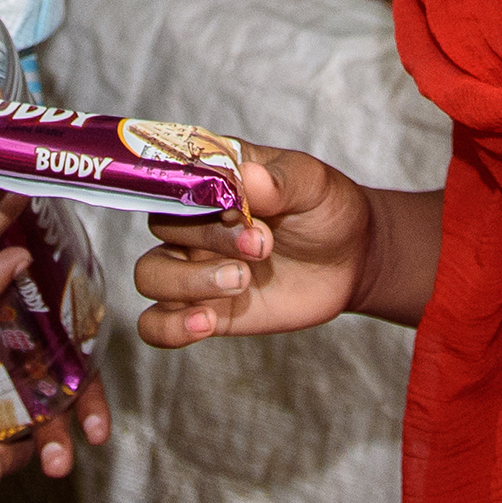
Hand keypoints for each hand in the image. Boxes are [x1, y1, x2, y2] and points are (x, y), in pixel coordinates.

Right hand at [132, 146, 387, 345]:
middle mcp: (195, 219)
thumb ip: (281, 180)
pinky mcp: (204, 307)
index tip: (232, 208)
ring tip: (240, 282)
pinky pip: (156, 323)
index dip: (192, 193)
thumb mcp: (313, 185)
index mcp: (214, 176)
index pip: (172, 175)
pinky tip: (206, 323)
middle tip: (262, 246)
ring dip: (186, 282)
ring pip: (149, 274)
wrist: (351, 260)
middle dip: (210, 239)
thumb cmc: (326, 209)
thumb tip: (249, 176)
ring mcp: (196, 265)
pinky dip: (169, 327)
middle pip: (163, 225)